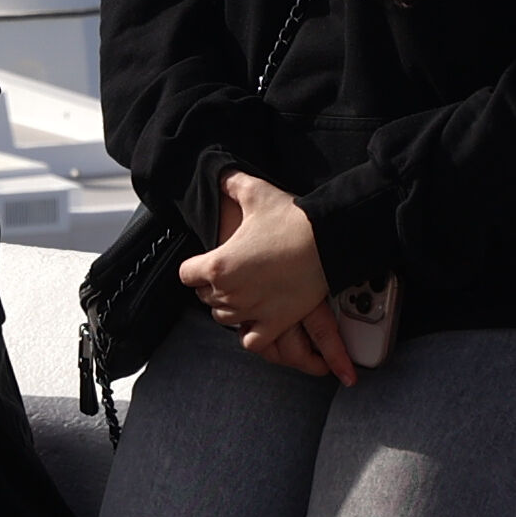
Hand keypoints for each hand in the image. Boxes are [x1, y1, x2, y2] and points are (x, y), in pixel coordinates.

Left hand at [182, 171, 336, 361]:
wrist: (328, 240)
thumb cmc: (292, 218)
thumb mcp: (255, 193)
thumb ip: (230, 183)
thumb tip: (219, 176)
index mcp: (218, 264)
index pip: (186, 275)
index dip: (197, 267)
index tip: (211, 260)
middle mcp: (230, 292)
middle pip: (204, 297)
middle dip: (214, 285)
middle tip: (233, 272)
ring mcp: (252, 310)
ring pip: (224, 317)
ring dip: (230, 306)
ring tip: (244, 292)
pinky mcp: (275, 323)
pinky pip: (251, 341)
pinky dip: (250, 333)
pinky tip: (256, 318)